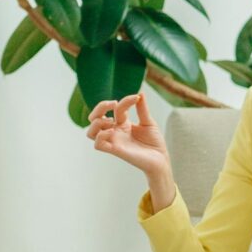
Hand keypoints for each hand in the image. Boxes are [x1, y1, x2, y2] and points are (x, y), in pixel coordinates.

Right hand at [86, 91, 174, 206]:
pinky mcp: (116, 150)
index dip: (125, 100)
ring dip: (96, 122)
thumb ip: (142, 109)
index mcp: (122, 124)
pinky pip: (98, 145)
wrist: (161, 159)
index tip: (136, 98)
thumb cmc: (155, 143)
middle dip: (99, 107)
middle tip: (113, 104)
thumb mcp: (149, 122)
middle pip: (94, 118)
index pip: (116, 108)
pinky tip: (112, 132)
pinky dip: (101, 136)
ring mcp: (114, 141)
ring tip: (111, 121)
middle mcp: (115, 132)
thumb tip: (140, 93)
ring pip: (91, 133)